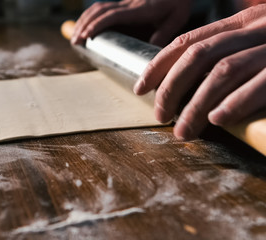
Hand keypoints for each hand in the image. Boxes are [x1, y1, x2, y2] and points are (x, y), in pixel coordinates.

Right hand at [71, 0, 191, 46]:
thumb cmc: (178, 2)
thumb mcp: (176, 18)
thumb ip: (163, 34)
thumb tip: (150, 51)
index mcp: (139, 10)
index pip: (113, 15)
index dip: (98, 25)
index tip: (86, 36)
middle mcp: (128, 5)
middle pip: (100, 11)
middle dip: (85, 25)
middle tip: (75, 41)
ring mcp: (125, 3)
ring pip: (99, 8)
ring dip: (84, 20)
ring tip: (75, 35)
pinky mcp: (124, 5)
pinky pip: (103, 7)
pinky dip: (90, 16)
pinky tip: (85, 24)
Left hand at [134, 4, 265, 139]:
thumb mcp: (257, 39)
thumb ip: (228, 52)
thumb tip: (189, 81)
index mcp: (241, 21)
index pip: (186, 41)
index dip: (158, 65)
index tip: (141, 88)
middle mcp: (256, 28)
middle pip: (197, 57)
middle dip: (171, 89)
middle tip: (159, 116)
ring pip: (222, 72)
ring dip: (195, 105)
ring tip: (182, 132)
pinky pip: (261, 83)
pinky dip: (236, 102)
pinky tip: (218, 119)